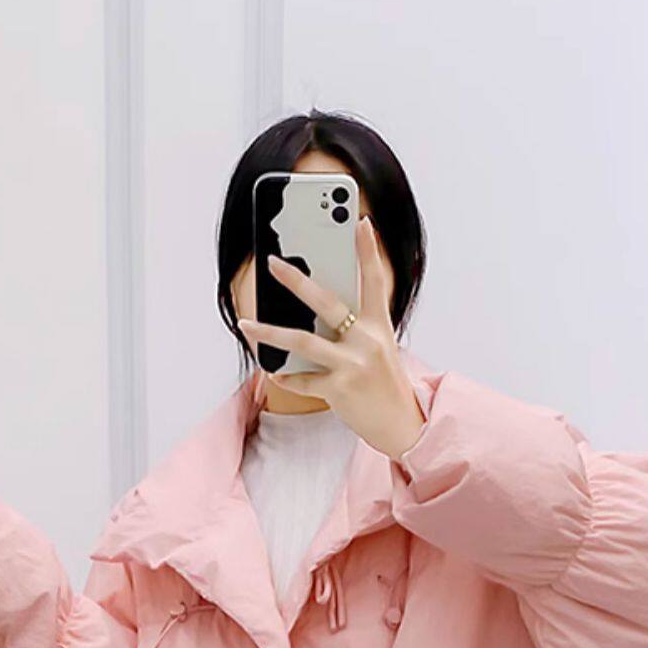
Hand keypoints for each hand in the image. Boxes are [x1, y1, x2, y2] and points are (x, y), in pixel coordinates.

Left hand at [236, 216, 425, 461]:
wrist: (401, 425)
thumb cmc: (384, 383)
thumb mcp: (379, 348)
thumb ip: (354, 326)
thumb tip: (313, 310)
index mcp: (379, 326)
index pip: (374, 281)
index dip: (368, 251)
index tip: (361, 223)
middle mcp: (367, 341)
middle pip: (327, 303)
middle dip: (297, 280)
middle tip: (274, 262)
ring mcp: (353, 365)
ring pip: (303, 342)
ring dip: (270, 333)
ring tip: (247, 325)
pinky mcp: (340, 390)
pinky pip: (303, 379)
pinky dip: (286, 377)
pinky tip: (274, 371)